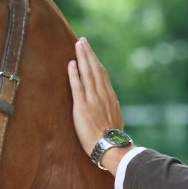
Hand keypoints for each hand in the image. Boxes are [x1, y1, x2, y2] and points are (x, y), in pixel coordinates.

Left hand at [67, 37, 128, 172]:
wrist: (110, 147)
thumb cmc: (112, 140)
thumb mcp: (116, 121)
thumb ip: (112, 110)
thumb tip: (111, 105)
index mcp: (110, 98)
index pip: (102, 75)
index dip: (96, 62)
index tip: (91, 53)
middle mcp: (102, 95)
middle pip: (95, 69)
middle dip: (88, 54)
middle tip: (82, 40)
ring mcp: (92, 99)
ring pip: (87, 73)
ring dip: (82, 58)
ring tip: (78, 45)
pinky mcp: (82, 106)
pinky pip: (77, 86)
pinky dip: (74, 74)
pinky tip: (71, 63)